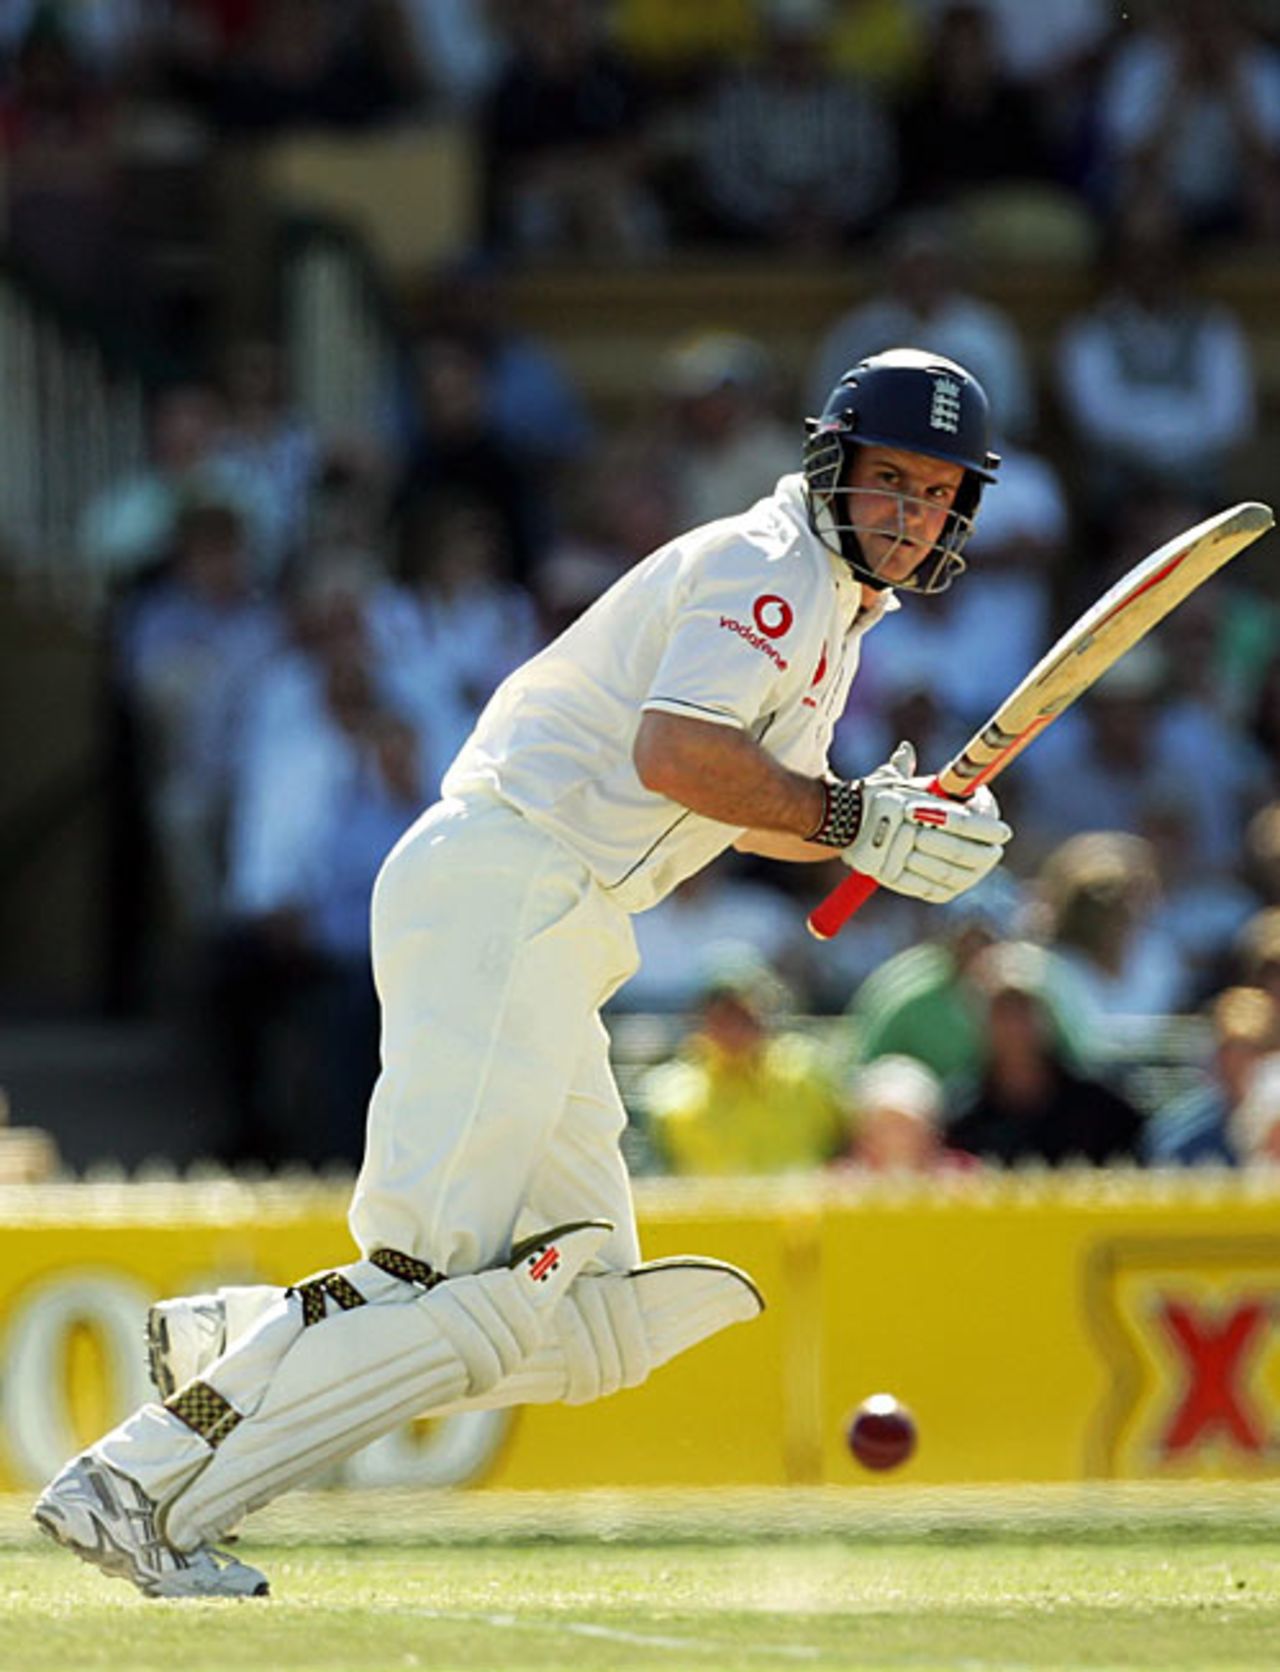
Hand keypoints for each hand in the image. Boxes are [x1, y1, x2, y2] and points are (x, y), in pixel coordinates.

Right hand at [843, 742, 1011, 903]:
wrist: (838, 820)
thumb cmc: (873, 796)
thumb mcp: (891, 778)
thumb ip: (907, 767)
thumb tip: (906, 751)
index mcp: (914, 806)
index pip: (961, 821)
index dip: (986, 829)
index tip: (1003, 832)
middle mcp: (907, 832)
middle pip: (959, 851)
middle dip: (984, 854)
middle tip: (995, 852)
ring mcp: (899, 859)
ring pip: (947, 873)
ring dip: (971, 872)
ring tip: (983, 866)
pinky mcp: (893, 879)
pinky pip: (929, 889)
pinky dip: (949, 886)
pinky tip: (961, 881)